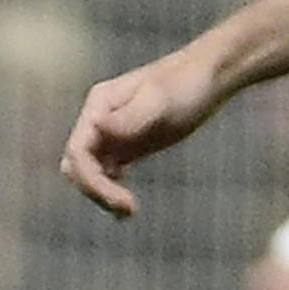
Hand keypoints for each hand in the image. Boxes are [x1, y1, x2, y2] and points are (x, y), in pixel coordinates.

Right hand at [60, 50, 223, 217]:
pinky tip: (129, 206)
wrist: (211, 77)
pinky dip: (111, 191)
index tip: (121, 200)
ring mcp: (113, 134)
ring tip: (129, 212)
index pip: (78, 152)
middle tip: (128, 209)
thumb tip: (98, 127)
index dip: (91, 181)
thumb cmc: (187, 84)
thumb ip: (129, 116)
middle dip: (94, 191)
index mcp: (99, 106)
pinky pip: (106, 173)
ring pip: (89, 172)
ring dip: (101, 195)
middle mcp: (100, 121)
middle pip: (77, 166)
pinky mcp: (129, 145)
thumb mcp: (159, 101)